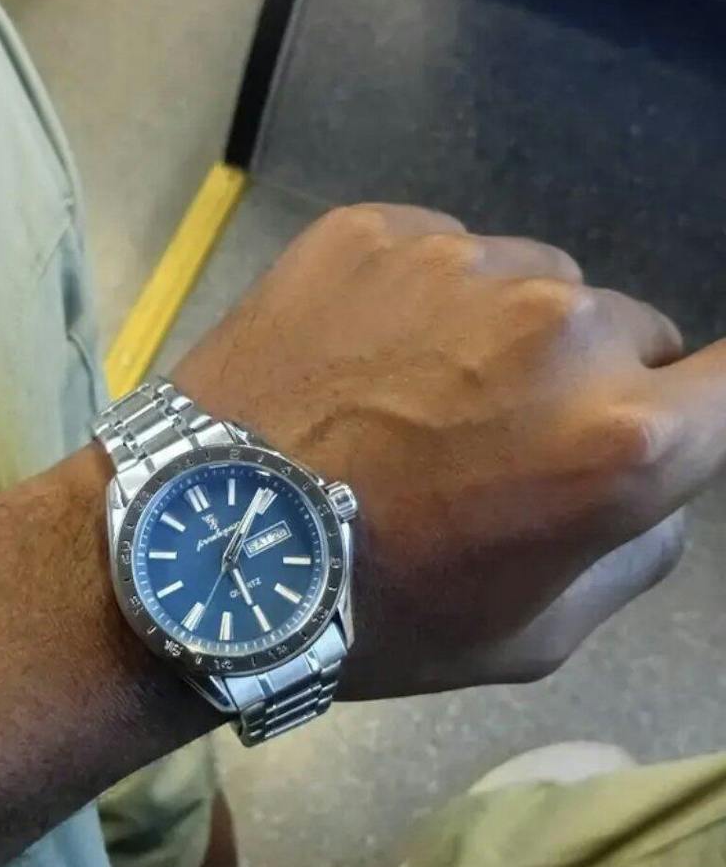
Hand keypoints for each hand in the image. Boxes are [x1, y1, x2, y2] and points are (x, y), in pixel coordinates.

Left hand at [173, 204, 718, 697]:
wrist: (193, 550)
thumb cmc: (374, 616)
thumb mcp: (534, 637)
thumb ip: (638, 550)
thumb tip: (663, 482)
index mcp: (619, 438)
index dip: (709, 406)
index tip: (676, 420)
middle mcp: (562, 325)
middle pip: (632, 334)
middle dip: (588, 387)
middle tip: (495, 447)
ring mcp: (463, 262)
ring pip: (536, 289)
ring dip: (503, 338)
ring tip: (409, 405)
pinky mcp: (375, 229)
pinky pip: (444, 256)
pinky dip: (421, 303)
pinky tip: (356, 365)